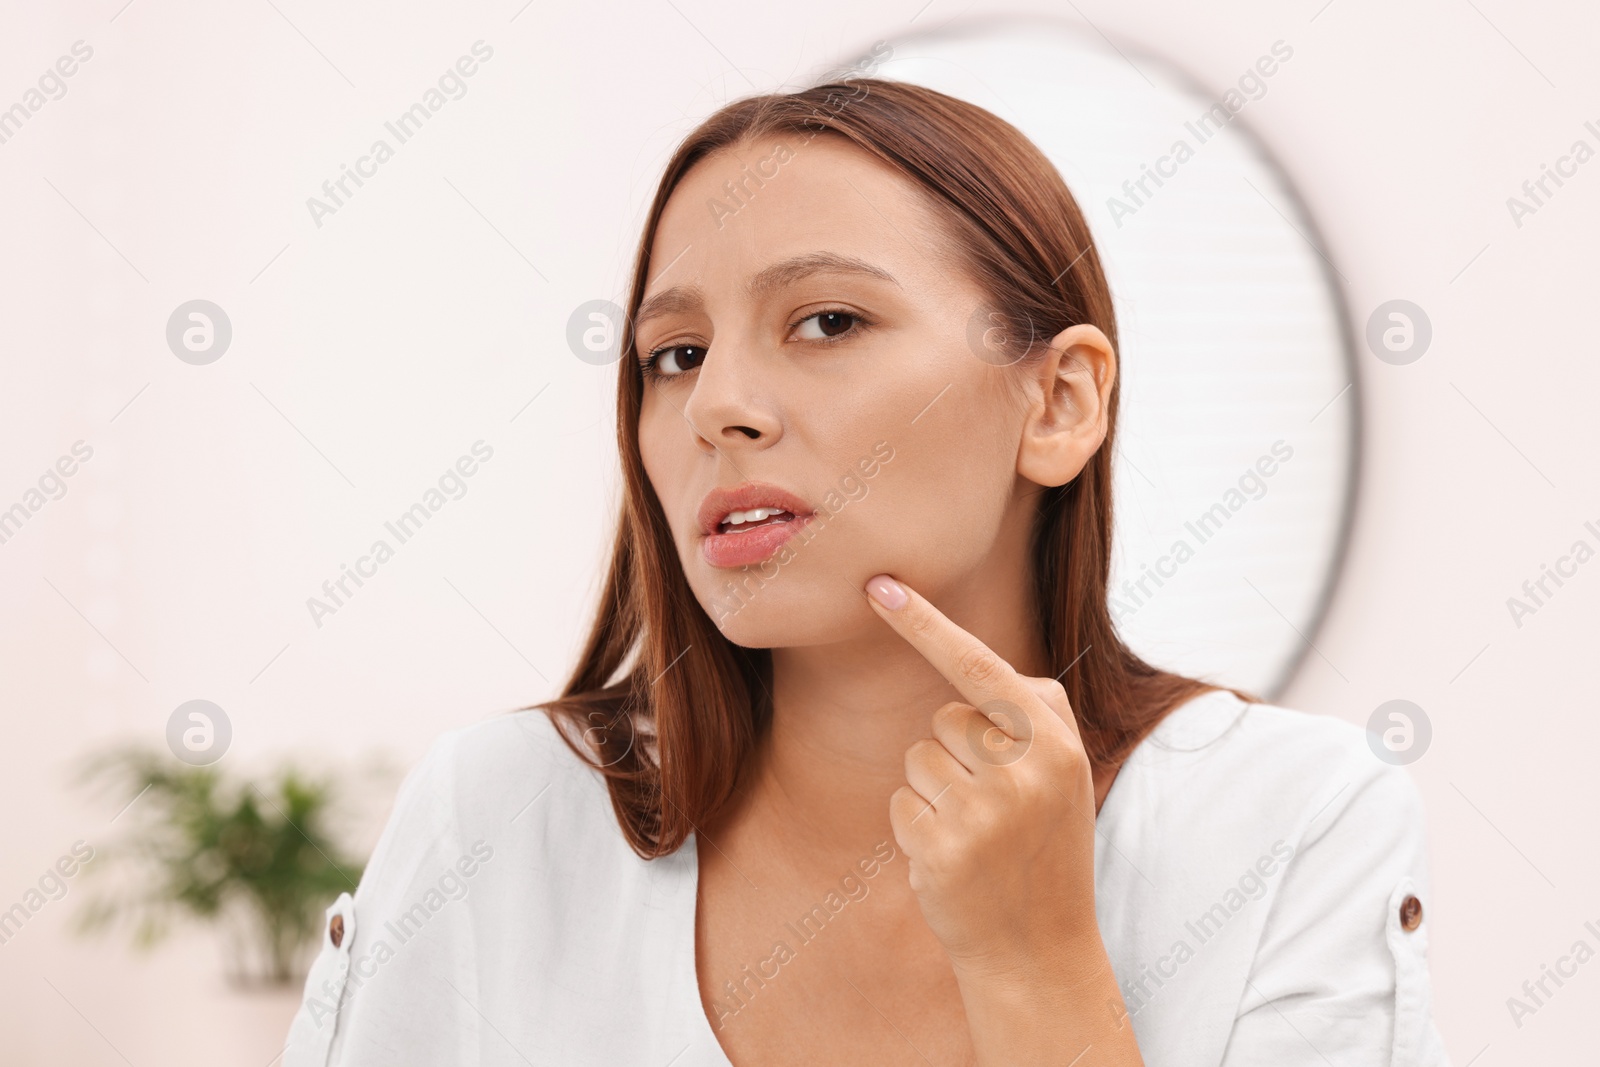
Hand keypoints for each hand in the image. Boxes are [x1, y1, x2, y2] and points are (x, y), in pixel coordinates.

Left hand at [864, 572, 1099, 978]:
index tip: (878, 586)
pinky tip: (952, 861)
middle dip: (954, 756)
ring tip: (975, 835)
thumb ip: (1032, 720)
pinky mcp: (944, 847)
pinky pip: (899, 803)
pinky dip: (915, 830)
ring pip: (916, 758)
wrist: (1042, 954)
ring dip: (932, 793)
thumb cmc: (1046, 852)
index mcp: (1055, 743)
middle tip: (992, 810)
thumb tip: (975, 665)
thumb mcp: (1065, 778)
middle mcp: (1023, 770)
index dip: (925, 624)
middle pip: (943, 719)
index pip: (979, 667)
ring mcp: (983, 811)